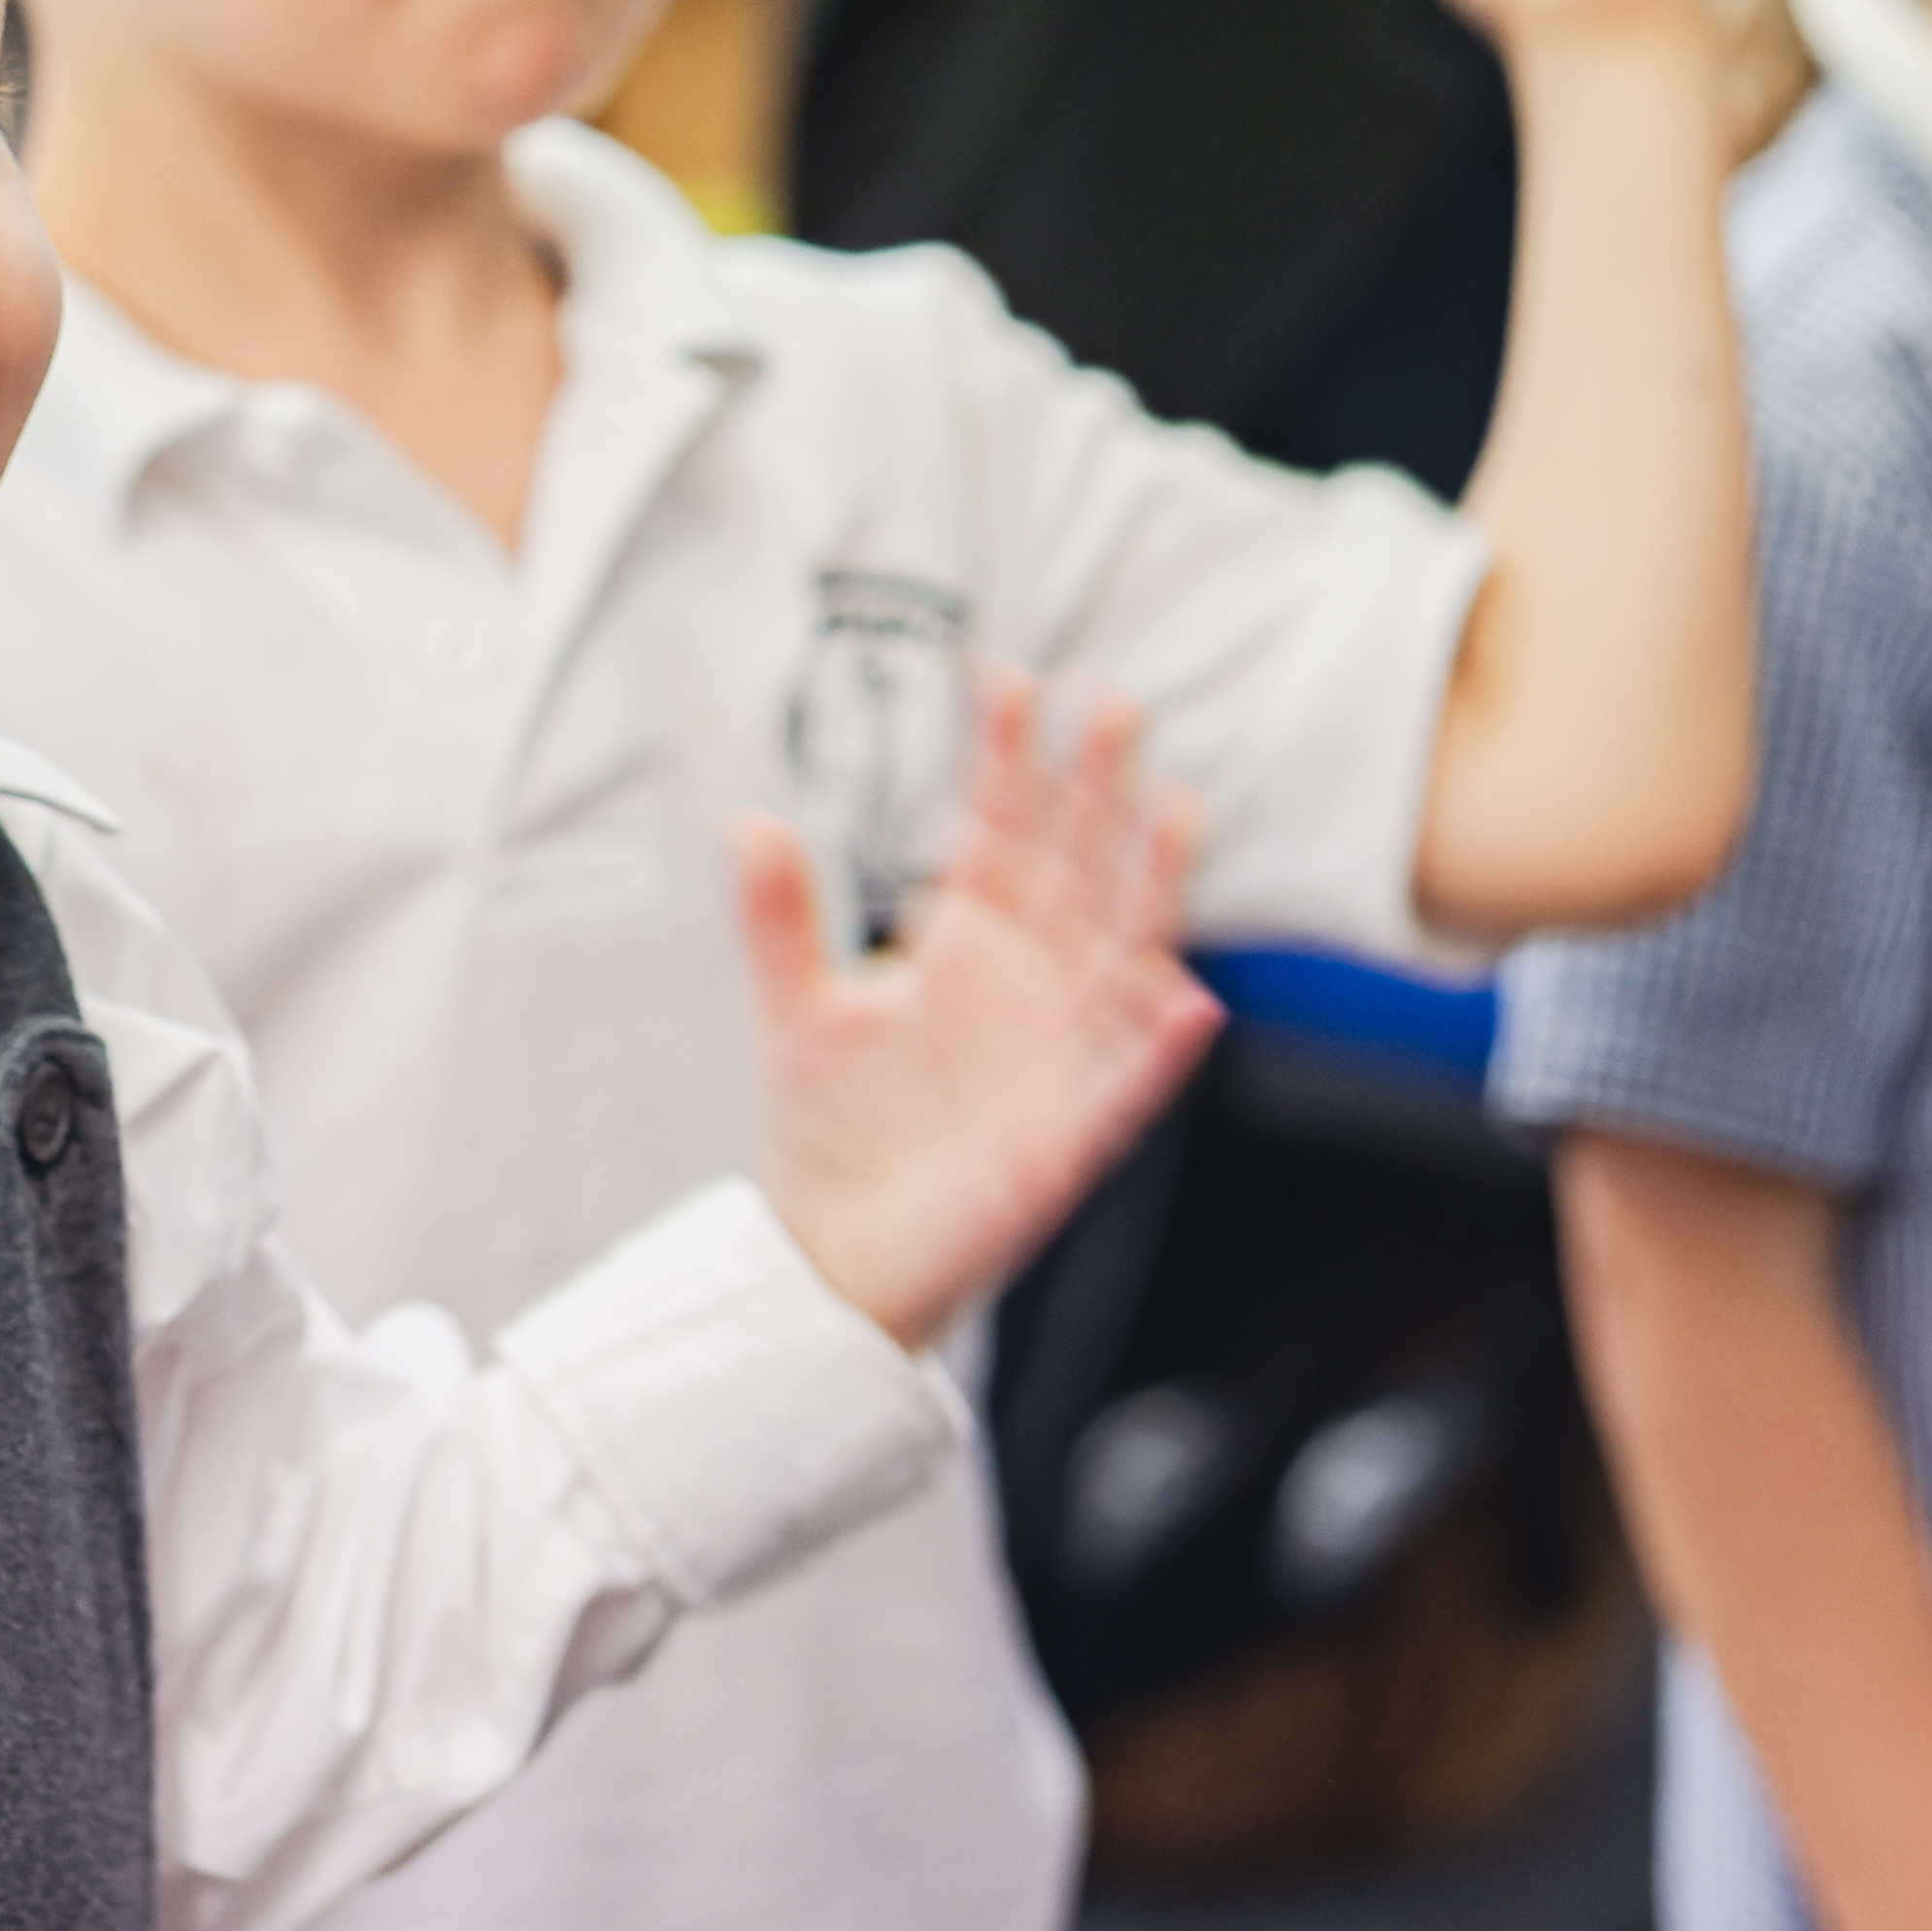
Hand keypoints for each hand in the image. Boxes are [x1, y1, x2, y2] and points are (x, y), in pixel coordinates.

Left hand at [736, 671, 1218, 1350]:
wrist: (836, 1252)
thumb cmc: (831, 1133)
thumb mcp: (795, 1011)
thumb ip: (776, 919)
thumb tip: (745, 817)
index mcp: (965, 950)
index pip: (997, 834)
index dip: (1006, 761)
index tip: (1007, 678)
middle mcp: (1024, 989)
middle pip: (1074, 869)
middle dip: (1095, 791)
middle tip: (1114, 700)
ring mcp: (1054, 1056)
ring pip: (1121, 954)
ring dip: (1150, 887)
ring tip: (1176, 808)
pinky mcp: (1064, 1138)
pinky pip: (1123, 1087)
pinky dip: (1155, 1049)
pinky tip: (1186, 1001)